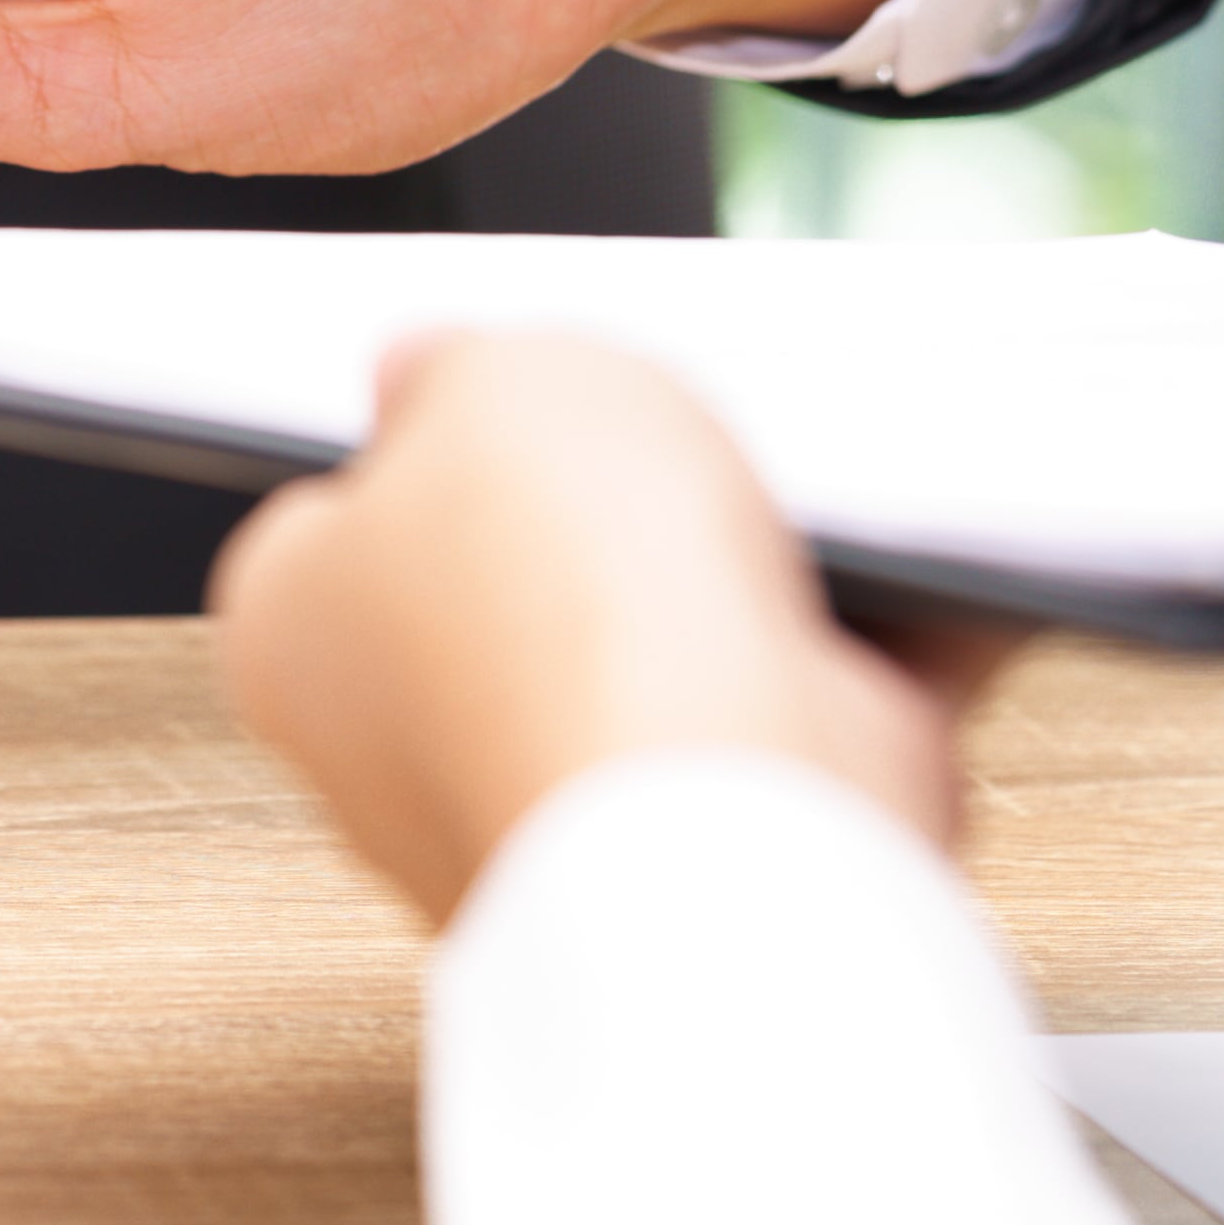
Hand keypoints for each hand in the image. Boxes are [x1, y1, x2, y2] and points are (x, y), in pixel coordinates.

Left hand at [211, 336, 955, 924]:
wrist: (722, 813)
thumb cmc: (565, 602)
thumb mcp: (490, 377)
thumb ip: (456, 363)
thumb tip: (432, 378)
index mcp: (294, 639)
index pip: (336, 518)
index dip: (428, 438)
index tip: (498, 383)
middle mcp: (408, 756)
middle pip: (518, 580)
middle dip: (610, 507)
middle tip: (676, 424)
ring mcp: (567, 817)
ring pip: (674, 654)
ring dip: (760, 572)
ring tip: (825, 486)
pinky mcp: (721, 861)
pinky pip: (813, 723)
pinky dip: (882, 656)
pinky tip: (929, 571)